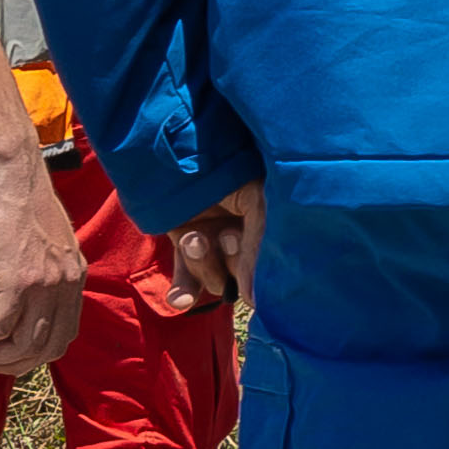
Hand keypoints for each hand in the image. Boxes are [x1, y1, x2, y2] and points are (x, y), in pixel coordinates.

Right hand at [0, 143, 90, 373]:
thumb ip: (39, 266)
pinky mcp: (18, 277)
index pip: (63, 336)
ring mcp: (45, 282)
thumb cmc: (13, 194)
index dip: (31, 354)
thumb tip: (18, 291)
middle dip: (9, 363)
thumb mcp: (37, 238)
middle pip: (46, 349)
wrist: (7, 164)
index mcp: (73, 275)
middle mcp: (66, 283)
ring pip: (23, 344)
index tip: (1, 351)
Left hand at [169, 179, 264, 321]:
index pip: (273, 265)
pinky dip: (183, 293)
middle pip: (246, 277)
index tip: (249, 247)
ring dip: (204, 264)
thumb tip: (253, 301)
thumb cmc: (226, 168)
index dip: (261, 265)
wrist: (175, 147)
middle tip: (226, 235)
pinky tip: (178, 299)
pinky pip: (187, 284)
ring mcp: (214, 243)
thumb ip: (258, 247)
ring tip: (195, 236)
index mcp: (269, 224)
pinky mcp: (184, 245)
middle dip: (233, 261)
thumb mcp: (256, 200)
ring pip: (216, 281)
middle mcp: (245, 236)